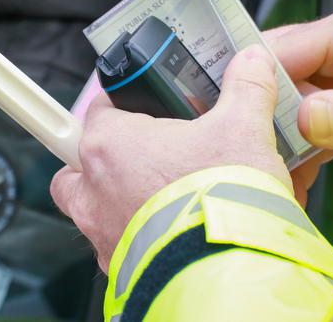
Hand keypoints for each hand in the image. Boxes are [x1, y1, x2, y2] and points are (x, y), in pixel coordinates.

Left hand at [50, 45, 288, 271]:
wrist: (226, 270)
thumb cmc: (222, 196)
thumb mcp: (244, 129)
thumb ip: (247, 88)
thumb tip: (253, 62)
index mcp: (112, 144)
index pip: (100, 108)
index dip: (124, 102)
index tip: (143, 104)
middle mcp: (95, 189)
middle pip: (80, 160)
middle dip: (104, 156)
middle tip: (146, 155)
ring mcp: (103, 233)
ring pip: (91, 207)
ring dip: (116, 198)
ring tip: (162, 195)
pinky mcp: (119, 268)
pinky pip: (115, 244)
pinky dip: (136, 234)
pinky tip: (172, 230)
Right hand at [265, 1, 332, 203]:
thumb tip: (304, 119)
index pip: (289, 46)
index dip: (258, 79)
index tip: (232, 112)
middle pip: (284, 68)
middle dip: (267, 106)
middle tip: (245, 142)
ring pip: (292, 93)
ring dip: (283, 129)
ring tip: (269, 165)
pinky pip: (310, 111)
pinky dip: (303, 140)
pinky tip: (296, 170)